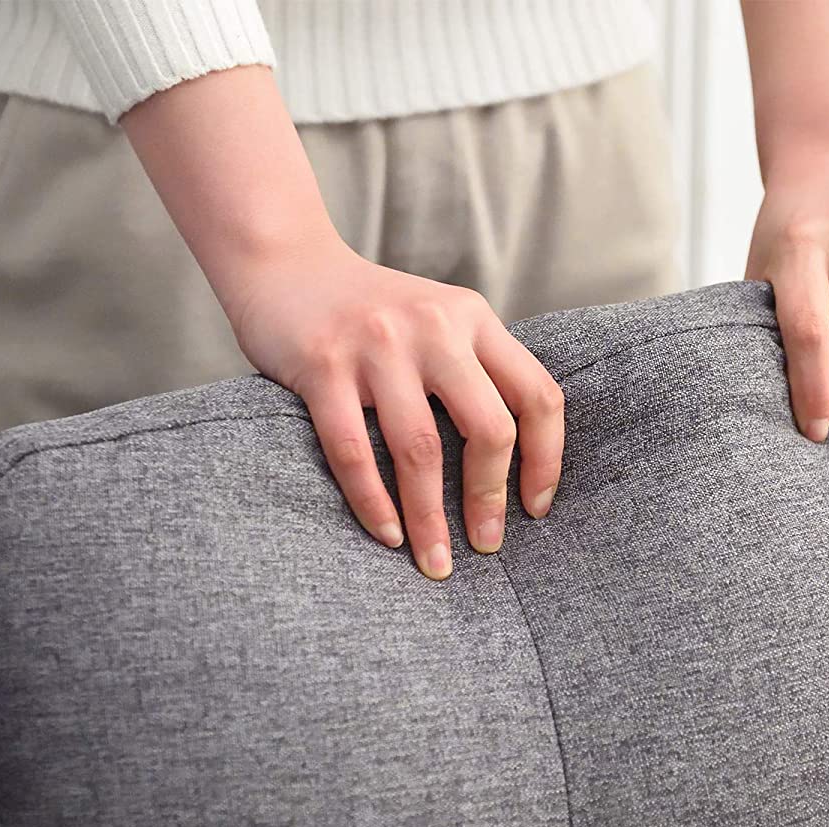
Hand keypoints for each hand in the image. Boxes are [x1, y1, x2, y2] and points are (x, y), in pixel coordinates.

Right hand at [231, 240, 563, 579]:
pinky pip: (354, 451)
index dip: (546, 459)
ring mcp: (377, 345)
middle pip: (489, 428)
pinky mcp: (322, 366)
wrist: (283, 261)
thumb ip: (473, 369)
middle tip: (486, 546)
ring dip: (430, 518)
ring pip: (420, 450)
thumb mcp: (436, 320)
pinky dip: (373, 503)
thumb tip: (512, 465)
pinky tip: (387, 534)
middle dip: (489, 499)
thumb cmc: (368, 310)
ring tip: (434, 562)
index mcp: (473, 318)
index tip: (535, 508)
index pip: (537, 395)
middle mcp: (434, 328)